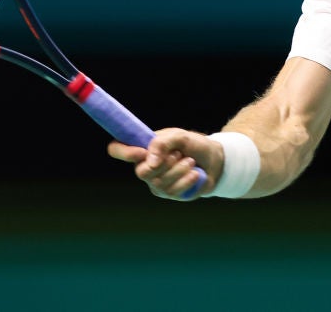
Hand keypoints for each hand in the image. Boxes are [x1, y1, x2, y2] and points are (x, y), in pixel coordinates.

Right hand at [107, 128, 221, 200]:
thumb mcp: (180, 136)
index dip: (123, 151)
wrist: (213, 160)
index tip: (141, 152)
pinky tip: (195, 173)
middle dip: (164, 163)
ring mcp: (155, 183)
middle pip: (141, 172)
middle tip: (178, 154)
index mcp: (142, 148)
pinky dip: (186, 180)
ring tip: (191, 161)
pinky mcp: (169, 194)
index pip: (117, 148)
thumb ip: (162, 143)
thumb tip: (150, 161)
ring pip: (159, 183)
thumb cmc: (193, 145)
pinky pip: (173, 191)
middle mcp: (145, 167)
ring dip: (179, 170)